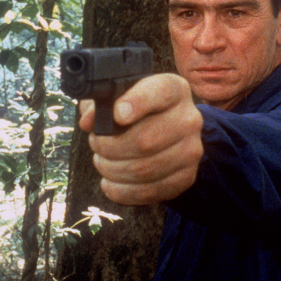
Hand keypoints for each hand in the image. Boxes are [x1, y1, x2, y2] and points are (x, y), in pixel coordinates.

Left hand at [79, 73, 203, 204]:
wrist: (166, 136)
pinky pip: (149, 191)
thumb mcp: (117, 98)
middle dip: (109, 146)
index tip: (116, 115)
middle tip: (96, 145)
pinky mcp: (186, 177)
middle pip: (145, 140)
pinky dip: (121, 190)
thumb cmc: (136, 113)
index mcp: (174, 90)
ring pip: (143, 169)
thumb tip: (89, 121)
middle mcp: (189, 119)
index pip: (160, 93)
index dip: (136, 103)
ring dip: (112, 170)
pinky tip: (110, 182)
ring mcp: (191, 150)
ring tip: (102, 162)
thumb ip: (100, 103)